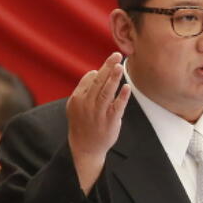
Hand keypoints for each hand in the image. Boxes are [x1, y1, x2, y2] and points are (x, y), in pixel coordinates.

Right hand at [67, 52, 130, 193]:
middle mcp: (87, 104)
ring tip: (120, 66)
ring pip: (107, 92)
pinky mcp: (110, 121)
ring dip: (114, 78)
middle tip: (116, 55)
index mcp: (77, 98)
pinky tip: (127, 87)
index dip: (100, 71)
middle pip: (98, 81)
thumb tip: (95, 71)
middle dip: (108, 67)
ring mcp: (98, 113)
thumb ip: (84, 88)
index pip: (89, 79)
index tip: (110, 63)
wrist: (85, 148)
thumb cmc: (82, 123)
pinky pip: (117, 106)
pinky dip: (122, 97)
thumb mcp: (76, 106)